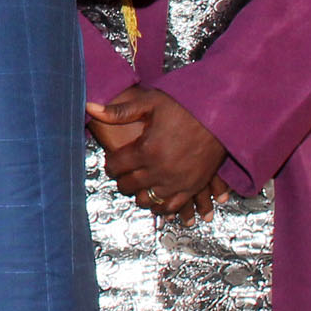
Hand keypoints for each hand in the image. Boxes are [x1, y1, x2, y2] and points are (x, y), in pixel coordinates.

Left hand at [88, 88, 228, 220]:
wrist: (221, 113)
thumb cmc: (185, 105)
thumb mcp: (150, 102)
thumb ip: (119, 111)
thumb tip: (89, 107)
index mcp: (147, 149)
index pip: (117, 166)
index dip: (110, 165)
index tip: (111, 163)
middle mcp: (161, 169)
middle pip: (130, 185)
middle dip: (122, 181)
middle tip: (122, 175)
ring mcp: (178, 180)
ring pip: (149, 199)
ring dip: (139, 195)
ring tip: (137, 188)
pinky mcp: (194, 186)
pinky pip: (173, 205)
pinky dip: (162, 208)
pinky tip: (156, 202)